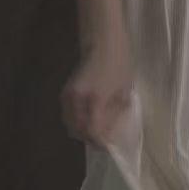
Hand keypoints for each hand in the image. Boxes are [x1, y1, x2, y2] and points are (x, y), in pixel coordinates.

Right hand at [61, 28, 133, 147]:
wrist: (102, 43)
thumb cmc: (119, 64)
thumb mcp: (123, 92)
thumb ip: (115, 115)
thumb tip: (110, 134)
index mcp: (95, 101)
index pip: (93, 133)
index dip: (100, 143)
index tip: (108, 147)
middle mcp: (77, 101)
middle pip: (79, 132)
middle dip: (91, 139)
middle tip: (104, 140)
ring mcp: (68, 97)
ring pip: (70, 125)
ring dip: (82, 131)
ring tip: (97, 130)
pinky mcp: (64, 93)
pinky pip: (67, 115)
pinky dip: (77, 121)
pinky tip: (89, 118)